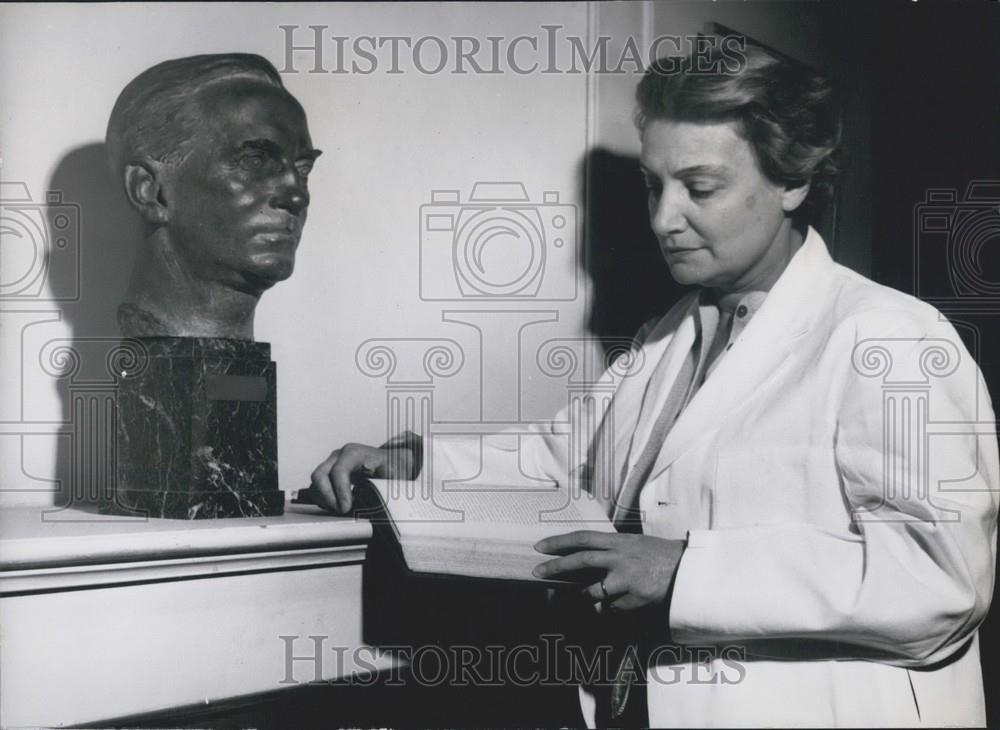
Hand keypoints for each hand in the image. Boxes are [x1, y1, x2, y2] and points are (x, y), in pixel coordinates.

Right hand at [310, 443, 412, 513]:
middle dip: (328, 497)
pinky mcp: (328, 474)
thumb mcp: (394, 473)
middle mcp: (339, 456)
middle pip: (320, 475)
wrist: (392, 463)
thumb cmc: (393, 467)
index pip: (339, 470)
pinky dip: (324, 500)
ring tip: (342, 509)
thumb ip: (384, 481)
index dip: (340, 490)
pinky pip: (316, 489)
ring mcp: (331, 464)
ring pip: (315, 484)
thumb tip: (371, 485)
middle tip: (342, 511)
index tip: (345, 508)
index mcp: (355, 452)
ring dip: (325, 500)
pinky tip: (338, 506)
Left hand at [533, 531, 685, 611]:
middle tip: (537, 571)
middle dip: (556, 567)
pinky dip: (608, 608)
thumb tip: (581, 557)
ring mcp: (628, 580)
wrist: (687, 569)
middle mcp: (621, 558)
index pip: (583, 538)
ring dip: (583, 596)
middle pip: (581, 561)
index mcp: (619, 541)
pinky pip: (611, 608)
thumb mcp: (632, 544)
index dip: (559, 542)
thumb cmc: (657, 554)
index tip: (539, 546)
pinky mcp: (636, 599)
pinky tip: (615, 603)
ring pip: (592, 592)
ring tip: (583, 595)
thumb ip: (609, 549)